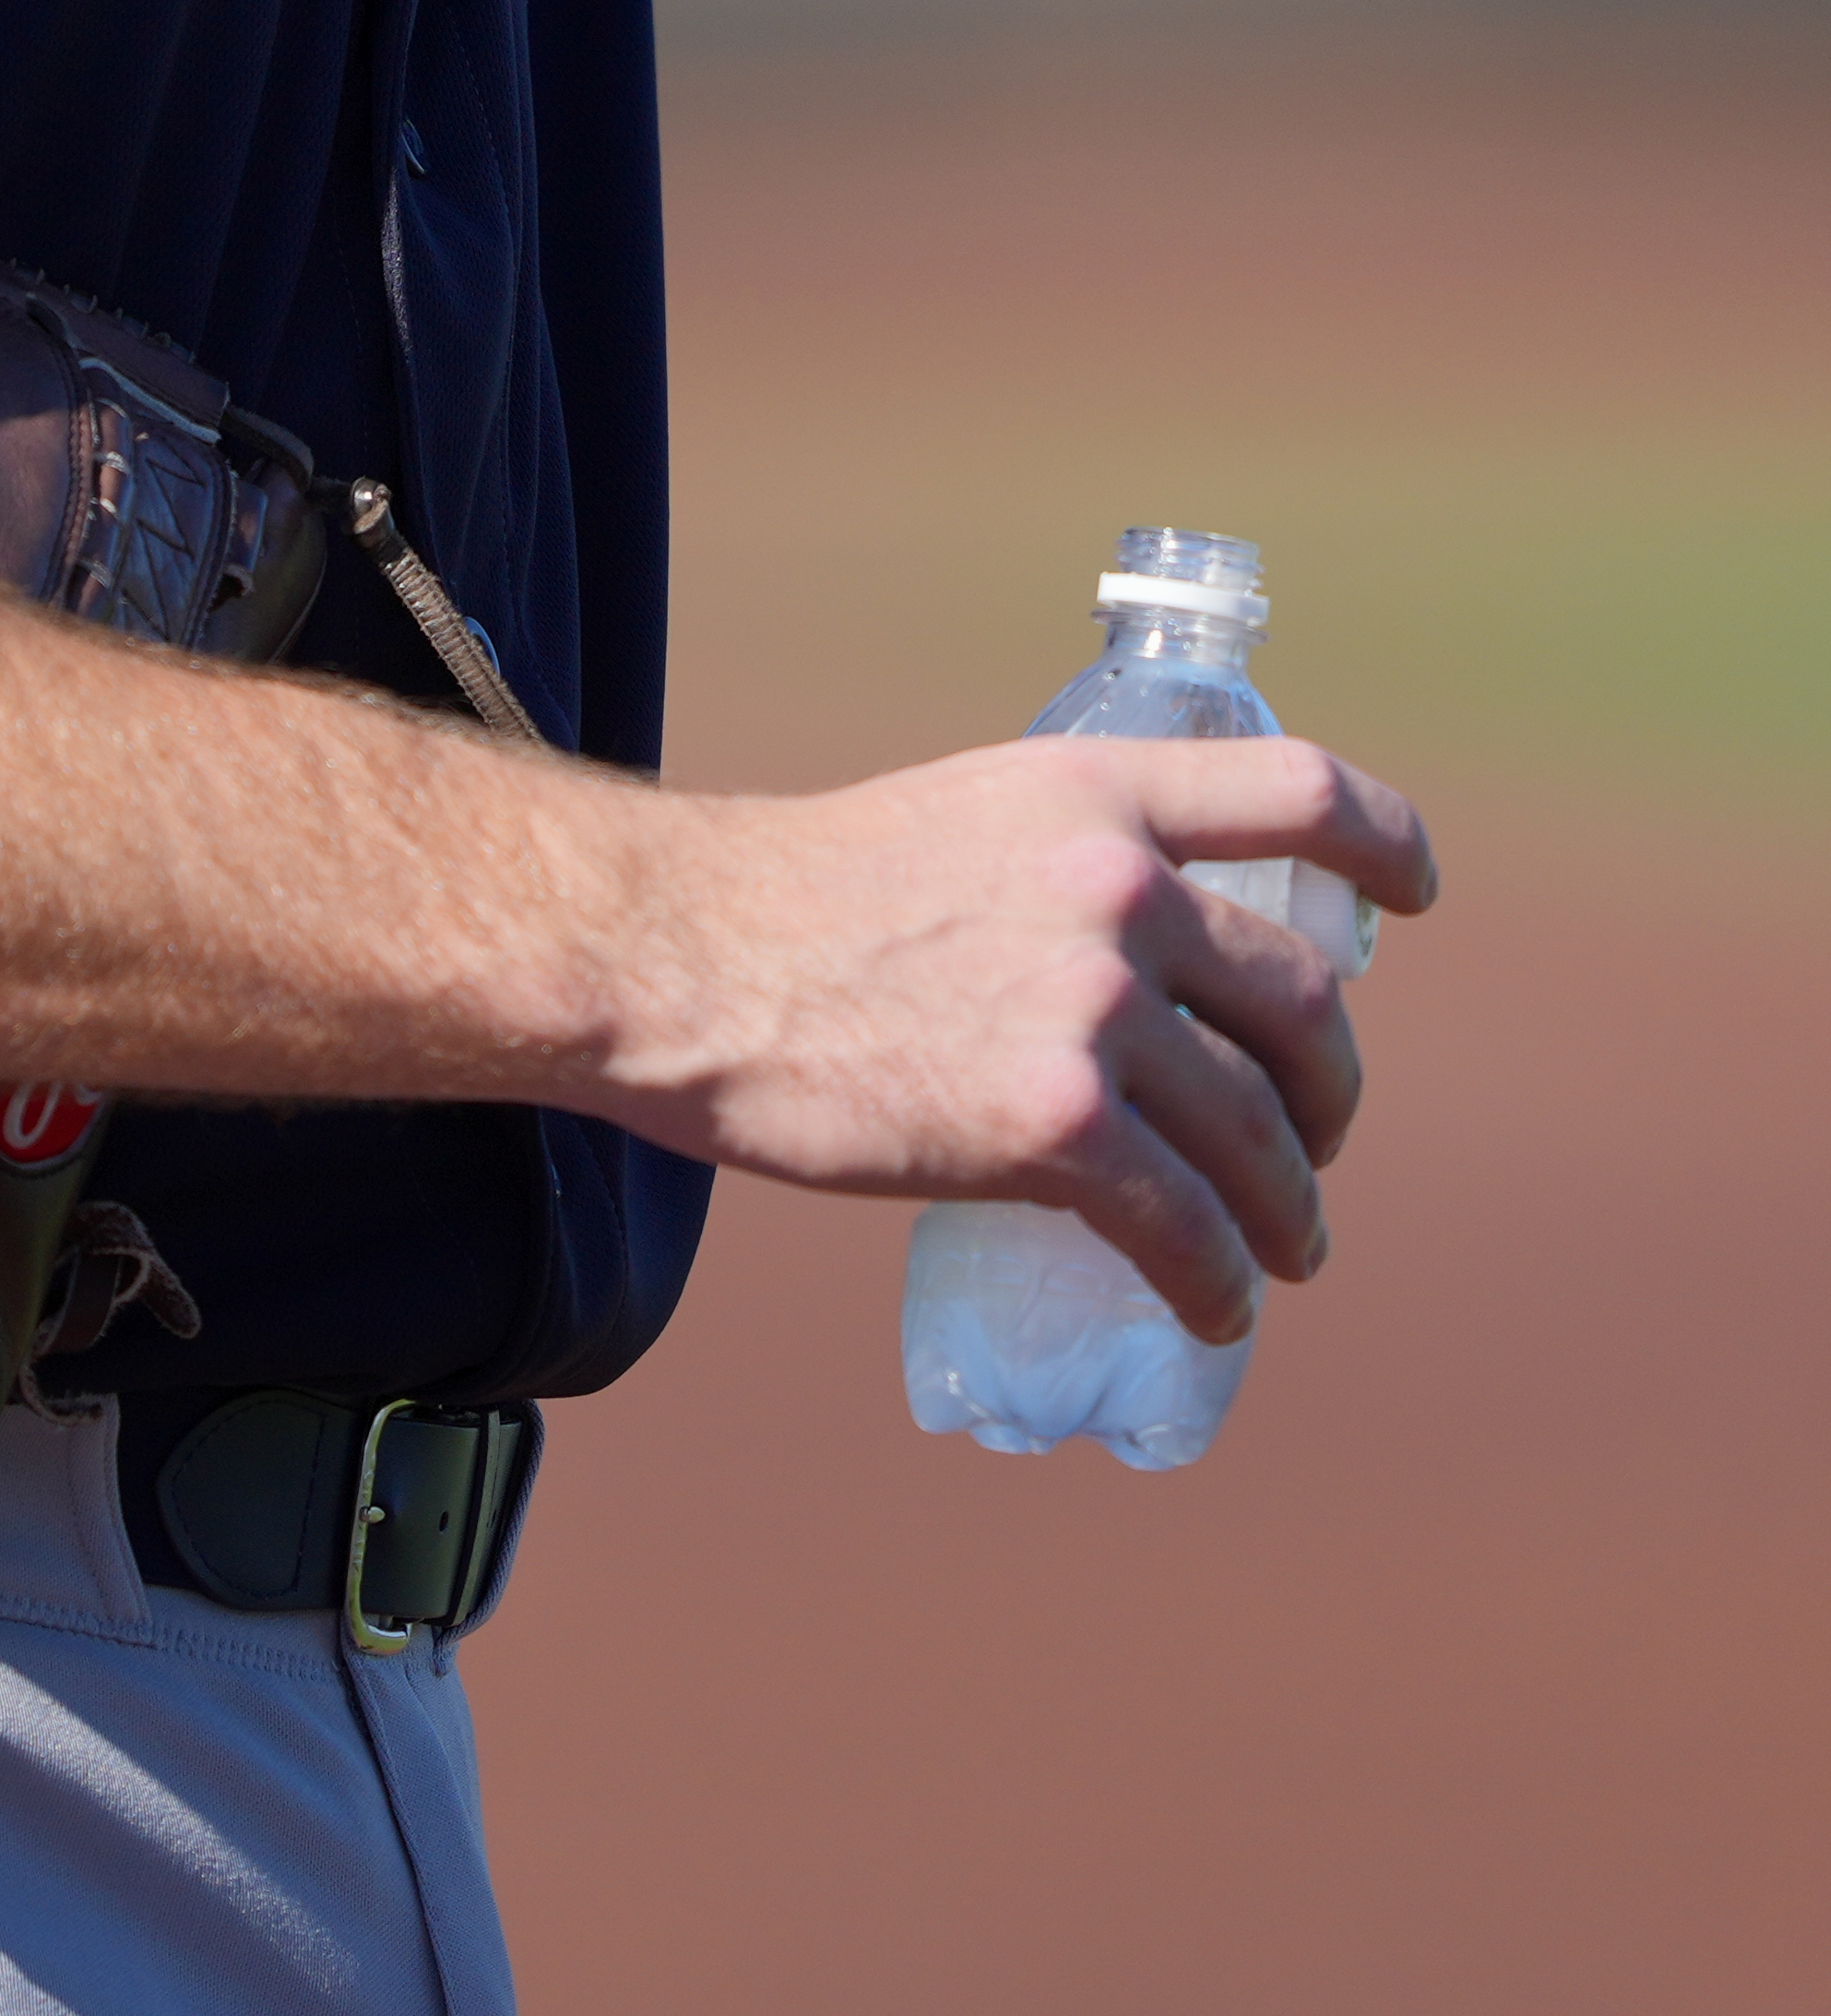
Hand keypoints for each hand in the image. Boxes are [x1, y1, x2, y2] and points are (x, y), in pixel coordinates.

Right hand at [626, 733, 1437, 1342]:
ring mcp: (1090, 1008)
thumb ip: (1062, 863)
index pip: (1301, 792)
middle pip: (1302, 1003)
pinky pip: (1189, 1228)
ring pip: (1261, 1133)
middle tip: (1313, 1141)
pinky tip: (1218, 1308)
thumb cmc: (798, 899)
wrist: (685, 958)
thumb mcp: (961, 820)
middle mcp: (1118, 887)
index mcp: (1096, 794)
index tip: (1414, 896)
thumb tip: (1129, 951)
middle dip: (1330, 1091)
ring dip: (1295, 1208)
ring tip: (1290, 1249)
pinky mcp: (1052, 1128)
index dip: (1385, 846)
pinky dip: (1221, 1281)